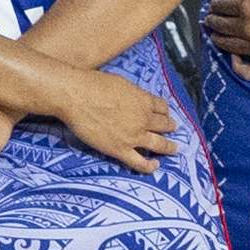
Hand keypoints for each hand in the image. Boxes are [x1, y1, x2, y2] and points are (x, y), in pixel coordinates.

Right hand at [42, 63, 173, 170]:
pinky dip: (150, 166)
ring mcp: (133, 136)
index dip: (165, 111)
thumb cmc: (93, 84)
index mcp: (144, 100)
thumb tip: (136, 99)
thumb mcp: (121, 83)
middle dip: (170, 127)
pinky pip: (140, 162)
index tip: (166, 113)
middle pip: (164, 125)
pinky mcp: (120, 150)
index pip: (162, 107)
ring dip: (169, 147)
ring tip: (174, 149)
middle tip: (174, 129)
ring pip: (159, 144)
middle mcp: (143, 119)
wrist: (76, 96)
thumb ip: (133, 94)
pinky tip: (156, 166)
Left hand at [203, 0, 249, 74]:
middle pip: (221, 25)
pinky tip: (234, 59)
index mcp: (246, 5)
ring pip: (228, 46)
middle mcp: (246, 27)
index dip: (215, 5)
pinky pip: (247, 70)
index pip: (221, 6)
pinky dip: (237, 66)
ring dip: (218, 41)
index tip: (213, 5)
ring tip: (215, 38)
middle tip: (209, 20)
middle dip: (212, 21)